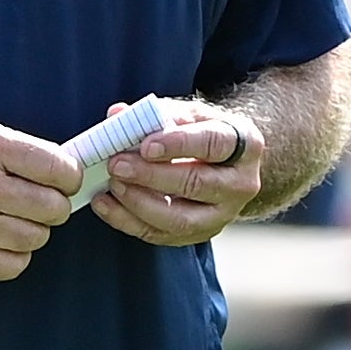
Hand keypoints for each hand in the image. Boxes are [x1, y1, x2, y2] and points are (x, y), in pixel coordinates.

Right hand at [0, 119, 80, 280]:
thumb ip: (13, 151)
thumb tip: (58, 169)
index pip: (59, 168)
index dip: (69, 176)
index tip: (63, 180)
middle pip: (54, 208)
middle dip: (53, 205)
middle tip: (39, 202)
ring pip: (36, 238)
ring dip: (32, 231)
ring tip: (14, 220)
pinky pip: (12, 266)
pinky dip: (13, 257)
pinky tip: (0, 242)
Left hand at [88, 99, 263, 247]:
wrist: (228, 165)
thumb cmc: (204, 134)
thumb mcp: (190, 115)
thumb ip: (156, 114)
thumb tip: (118, 115)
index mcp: (244, 145)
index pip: (213, 144)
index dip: (178, 145)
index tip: (145, 145)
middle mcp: (241, 184)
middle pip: (196, 184)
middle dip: (151, 176)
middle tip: (117, 165)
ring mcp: (222, 215)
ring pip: (180, 219)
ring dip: (139, 203)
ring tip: (112, 185)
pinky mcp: (200, 234)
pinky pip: (162, 235)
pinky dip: (129, 221)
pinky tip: (106, 205)